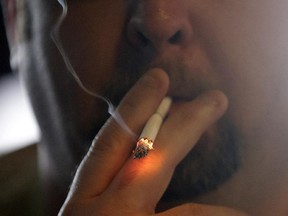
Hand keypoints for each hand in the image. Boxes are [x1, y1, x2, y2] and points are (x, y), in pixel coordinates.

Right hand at [59, 68, 246, 215]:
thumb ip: (114, 189)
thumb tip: (147, 157)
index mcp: (84, 204)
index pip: (111, 142)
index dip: (135, 107)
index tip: (159, 80)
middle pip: (152, 157)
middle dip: (186, 124)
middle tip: (216, 99)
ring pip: (194, 215)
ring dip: (223, 210)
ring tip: (253, 195)